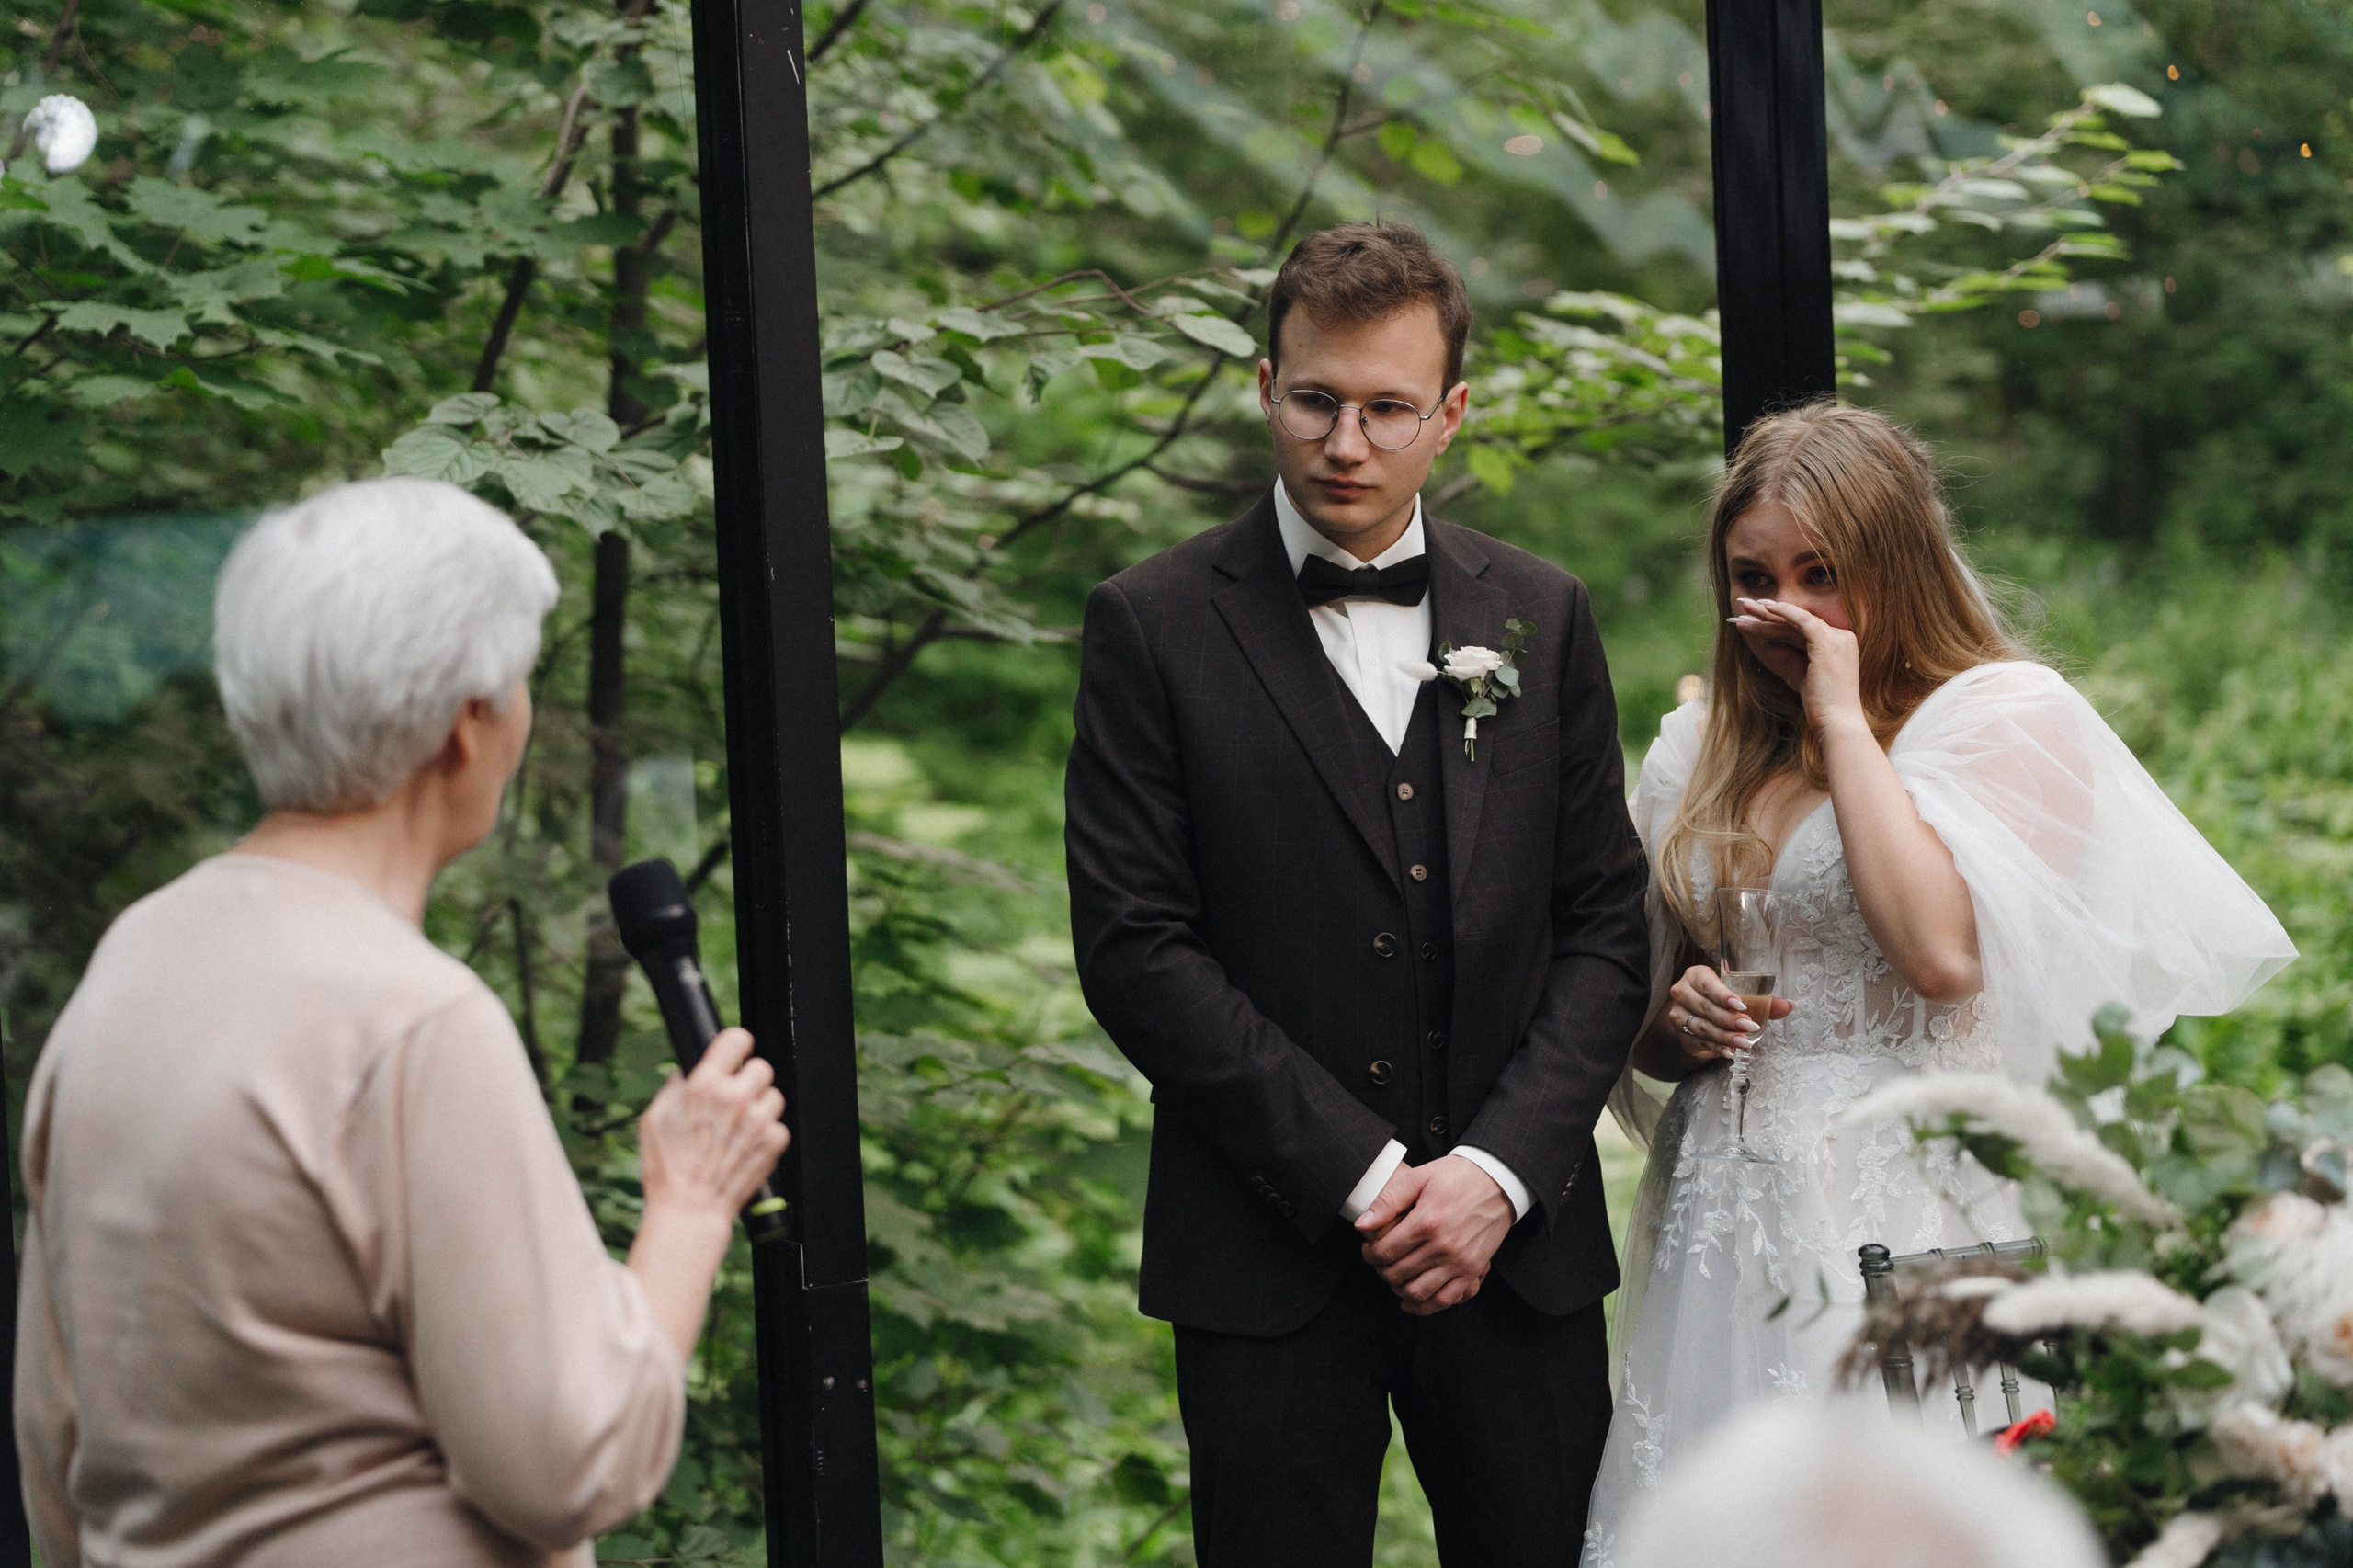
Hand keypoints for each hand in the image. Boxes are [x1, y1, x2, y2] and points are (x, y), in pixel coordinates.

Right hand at [638, 1027, 790, 1223]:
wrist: (690, 1209)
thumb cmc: (667, 1169)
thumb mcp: (654, 1120)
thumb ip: (673, 1089)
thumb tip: (686, 1073)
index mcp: (704, 1086)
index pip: (736, 1038)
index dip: (736, 1045)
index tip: (735, 1054)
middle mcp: (736, 1098)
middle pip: (761, 1067)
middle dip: (748, 1080)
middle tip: (734, 1099)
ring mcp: (759, 1120)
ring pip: (773, 1095)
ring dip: (760, 1107)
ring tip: (738, 1127)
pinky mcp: (774, 1142)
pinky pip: (779, 1125)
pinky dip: (766, 1134)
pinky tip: (745, 1146)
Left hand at [1354, 1155, 1513, 1315]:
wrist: (1498, 1181)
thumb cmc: (1456, 1177)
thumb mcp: (1419, 1178)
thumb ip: (1388, 1201)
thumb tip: (1362, 1225)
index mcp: (1426, 1222)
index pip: (1384, 1253)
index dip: (1369, 1254)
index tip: (1369, 1248)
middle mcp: (1443, 1247)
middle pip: (1397, 1274)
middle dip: (1381, 1270)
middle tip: (1380, 1261)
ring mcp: (1459, 1262)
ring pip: (1418, 1293)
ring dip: (1399, 1290)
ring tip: (1394, 1277)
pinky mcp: (1473, 1270)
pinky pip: (1446, 1300)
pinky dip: (1425, 1307)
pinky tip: (1411, 1301)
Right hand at [1661, 963, 1793, 1070]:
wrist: (1696, 1013)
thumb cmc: (1720, 998)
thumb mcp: (1739, 994)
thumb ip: (1764, 1000)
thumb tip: (1789, 1006)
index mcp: (1696, 976)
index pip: (1707, 984)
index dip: (1723, 995)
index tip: (1742, 1006)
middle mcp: (1683, 993)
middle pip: (1705, 1007)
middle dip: (1729, 1019)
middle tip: (1749, 1027)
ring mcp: (1679, 1015)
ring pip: (1702, 1027)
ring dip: (1724, 1036)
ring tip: (1743, 1042)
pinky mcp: (1682, 1035)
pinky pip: (1700, 1042)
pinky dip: (1717, 1048)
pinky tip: (1730, 1051)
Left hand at [1730, 597, 1864, 733]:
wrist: (1836, 722)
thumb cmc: (1820, 705)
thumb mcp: (1799, 676)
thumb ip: (1787, 658)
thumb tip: (1769, 644)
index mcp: (1838, 644)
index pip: (1802, 629)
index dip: (1776, 623)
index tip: (1753, 619)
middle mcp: (1842, 637)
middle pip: (1797, 622)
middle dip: (1768, 614)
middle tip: (1744, 606)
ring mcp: (1838, 638)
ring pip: (1795, 621)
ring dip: (1767, 615)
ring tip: (1743, 609)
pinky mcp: (1828, 642)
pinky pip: (1802, 620)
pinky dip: (1783, 612)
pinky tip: (1765, 608)